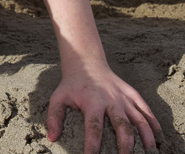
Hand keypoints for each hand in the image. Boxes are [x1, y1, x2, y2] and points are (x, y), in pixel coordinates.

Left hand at [47, 59, 163, 153]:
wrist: (86, 63)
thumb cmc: (71, 85)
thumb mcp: (58, 98)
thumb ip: (54, 117)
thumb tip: (52, 138)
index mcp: (92, 102)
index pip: (94, 128)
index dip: (93, 146)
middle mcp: (111, 100)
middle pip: (122, 127)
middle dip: (125, 146)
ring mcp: (124, 98)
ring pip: (139, 120)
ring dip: (145, 138)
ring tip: (148, 153)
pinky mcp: (133, 95)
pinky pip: (147, 111)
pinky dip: (154, 125)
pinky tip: (157, 140)